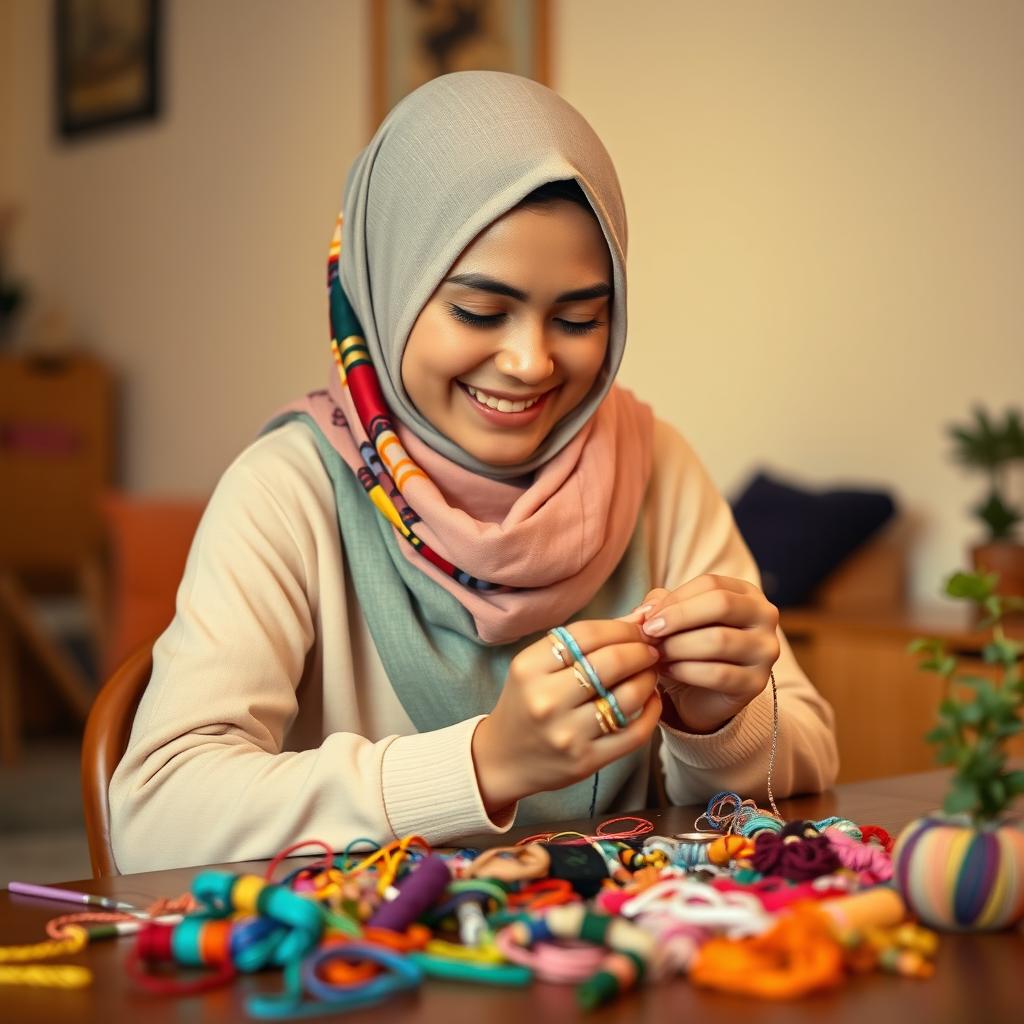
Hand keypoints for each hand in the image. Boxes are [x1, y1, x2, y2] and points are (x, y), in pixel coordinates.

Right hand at [471, 616, 662, 816]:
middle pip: (610, 662)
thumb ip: (582, 642)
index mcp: (529, 668)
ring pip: (627, 697)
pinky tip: (651, 699)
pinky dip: (652, 712)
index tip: (637, 630)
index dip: (621, 627)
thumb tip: (637, 618)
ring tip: (650, 673)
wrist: (504, 758)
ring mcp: (567, 733)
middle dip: (640, 651)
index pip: (587, 634)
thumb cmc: (525, 703)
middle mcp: (546, 700)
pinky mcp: (586, 760)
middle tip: (650, 650)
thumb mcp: (537, 666)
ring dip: (648, 679)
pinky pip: (634, 733)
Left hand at [636, 574, 779, 733]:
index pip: (711, 584)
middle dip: (678, 617)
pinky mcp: (756, 683)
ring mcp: (765, 651)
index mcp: (747, 594)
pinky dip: (685, 670)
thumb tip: (646, 611)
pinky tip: (667, 670)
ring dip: (678, 646)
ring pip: (718, 640)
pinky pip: (717, 673)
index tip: (647, 616)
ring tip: (656, 653)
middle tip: (649, 632)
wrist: (702, 694)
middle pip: (721, 604)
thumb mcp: (676, 619)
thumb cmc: (690, 647)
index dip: (675, 598)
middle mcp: (764, 618)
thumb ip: (661, 605)